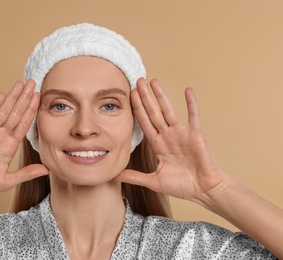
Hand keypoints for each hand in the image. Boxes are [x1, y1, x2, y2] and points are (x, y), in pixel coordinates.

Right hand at [0, 80, 47, 198]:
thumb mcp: (7, 181)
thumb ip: (26, 173)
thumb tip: (46, 169)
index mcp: (9, 146)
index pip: (24, 124)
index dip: (31, 110)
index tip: (39, 98)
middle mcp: (0, 137)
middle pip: (16, 113)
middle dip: (25, 98)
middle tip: (32, 82)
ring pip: (3, 111)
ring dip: (12, 97)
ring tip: (20, 84)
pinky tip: (2, 95)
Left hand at [116, 78, 224, 202]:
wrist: (203, 190)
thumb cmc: (181, 186)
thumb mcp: (153, 181)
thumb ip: (134, 177)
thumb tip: (114, 177)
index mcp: (158, 145)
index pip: (144, 123)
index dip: (136, 109)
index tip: (129, 96)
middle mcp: (168, 136)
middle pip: (153, 113)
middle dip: (145, 98)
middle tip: (137, 82)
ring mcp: (181, 134)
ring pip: (168, 111)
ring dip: (161, 96)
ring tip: (154, 81)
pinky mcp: (195, 135)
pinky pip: (193, 116)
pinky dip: (191, 103)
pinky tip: (188, 90)